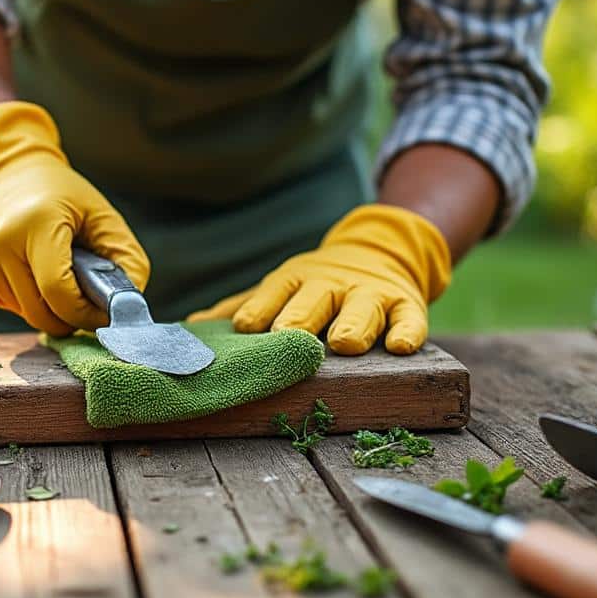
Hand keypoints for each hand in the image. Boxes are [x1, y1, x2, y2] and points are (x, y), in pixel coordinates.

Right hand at [0, 101, 149, 335]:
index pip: (59, 293)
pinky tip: (36, 271)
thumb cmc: (60, 194)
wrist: (4, 172)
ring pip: (29, 315)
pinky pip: (13, 308)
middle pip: (43, 314)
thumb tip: (127, 307)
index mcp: (37, 224)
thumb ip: (125, 259)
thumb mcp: (102, 214)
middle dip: (73, 317)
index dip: (87, 313)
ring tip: (62, 273)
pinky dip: (33, 301)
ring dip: (53, 308)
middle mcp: (1, 245)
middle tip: (90, 300)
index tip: (105, 313)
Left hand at [188, 204, 450, 354]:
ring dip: (353, 323)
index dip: (261, 308)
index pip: (275, 291)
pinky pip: (410, 317)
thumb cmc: (315, 285)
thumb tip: (187, 329)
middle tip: (289, 335)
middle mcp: (330, 284)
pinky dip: (407, 330)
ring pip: (362, 308)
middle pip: (315, 299)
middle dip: (301, 316)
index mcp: (295, 280)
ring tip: (345, 343)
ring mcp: (369, 293)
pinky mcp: (405, 303)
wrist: (377, 251)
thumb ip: (240, 307)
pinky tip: (402, 346)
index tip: (246, 326)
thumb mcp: (279, 288)